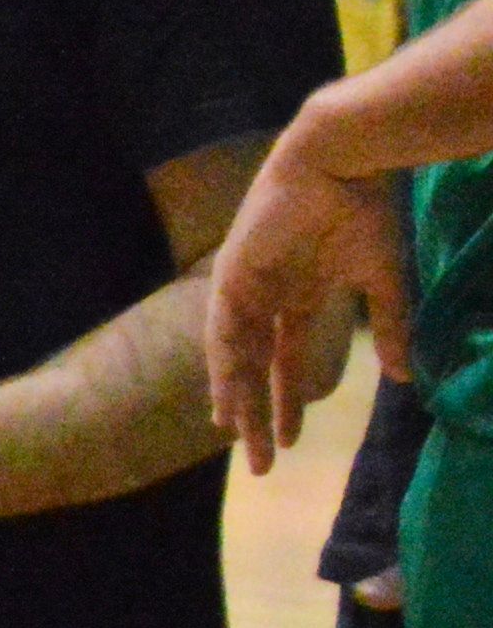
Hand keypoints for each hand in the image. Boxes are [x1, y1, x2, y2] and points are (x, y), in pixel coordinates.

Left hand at [210, 133, 409, 468]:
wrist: (341, 165)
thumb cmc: (364, 212)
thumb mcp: (382, 280)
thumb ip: (389, 329)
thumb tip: (403, 378)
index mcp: (300, 298)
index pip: (287, 363)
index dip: (288, 402)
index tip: (288, 442)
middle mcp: (267, 299)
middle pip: (257, 370)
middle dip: (258, 415)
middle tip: (259, 462)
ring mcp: (246, 287)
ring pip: (236, 357)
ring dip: (238, 399)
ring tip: (240, 439)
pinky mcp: (232, 274)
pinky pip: (224, 329)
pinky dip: (224, 365)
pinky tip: (227, 397)